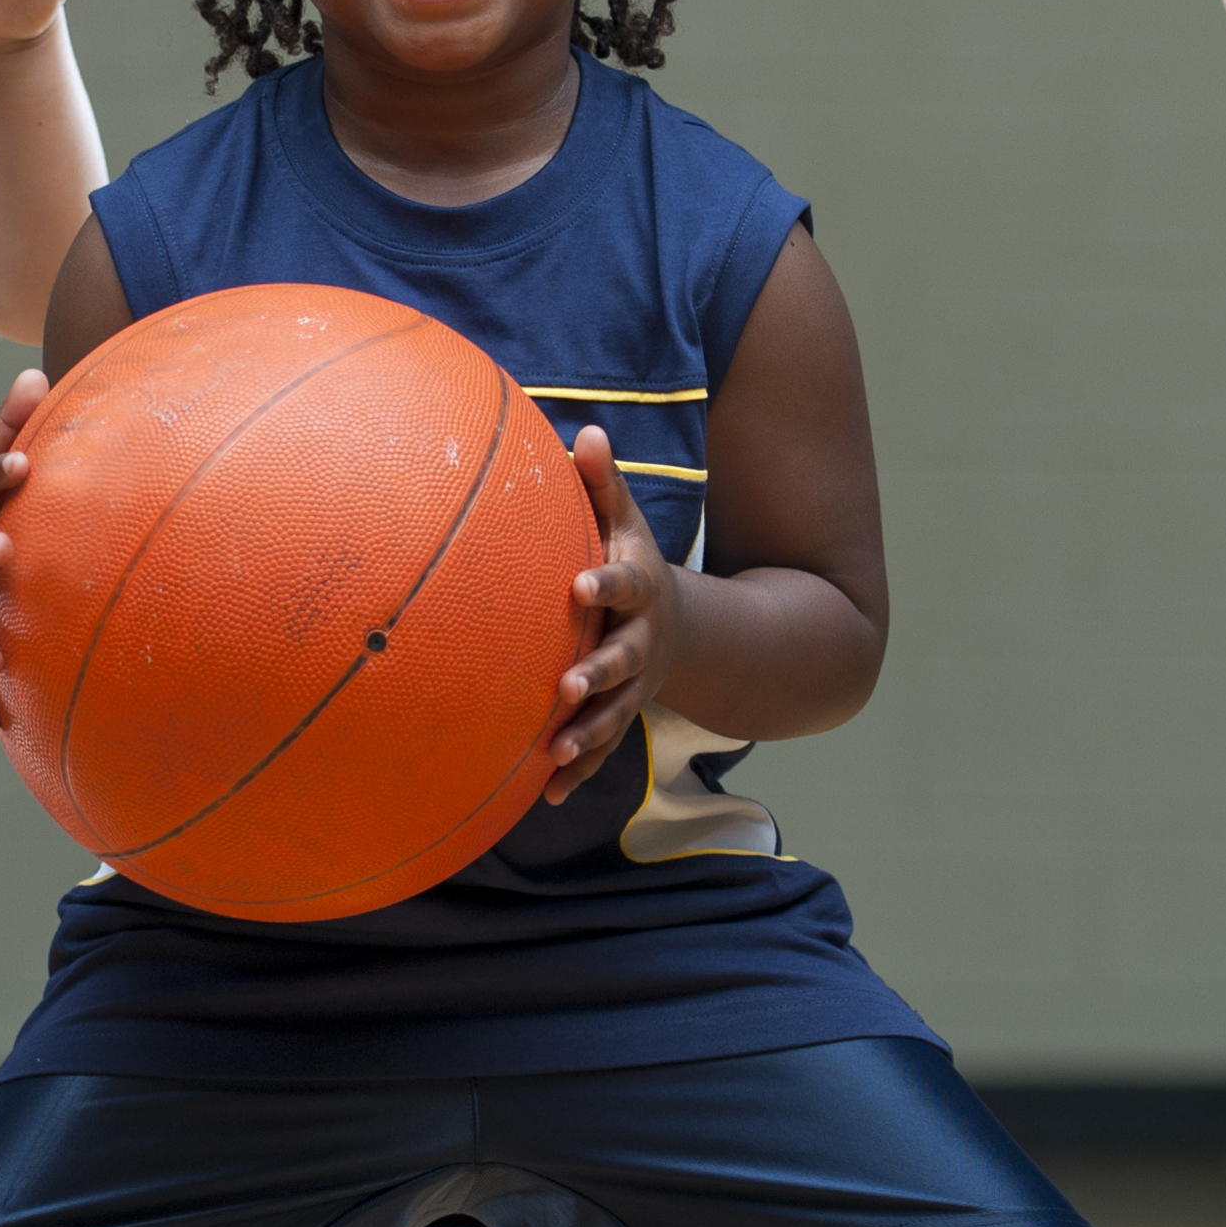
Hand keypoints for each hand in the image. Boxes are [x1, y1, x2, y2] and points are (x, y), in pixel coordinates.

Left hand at [544, 428, 676, 793]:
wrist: (678, 628)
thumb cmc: (631, 563)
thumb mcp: (626, 522)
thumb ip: (604, 484)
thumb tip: (586, 429)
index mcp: (640, 589)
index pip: (623, 583)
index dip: (605, 584)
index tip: (578, 585)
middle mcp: (641, 641)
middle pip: (622, 659)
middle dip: (598, 674)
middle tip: (568, 686)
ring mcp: (635, 685)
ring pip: (615, 714)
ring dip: (588, 734)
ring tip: (557, 752)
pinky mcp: (621, 716)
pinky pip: (602, 747)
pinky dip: (578, 772)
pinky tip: (547, 797)